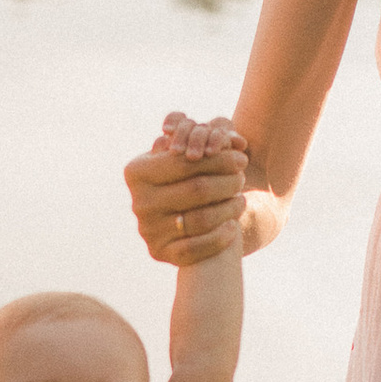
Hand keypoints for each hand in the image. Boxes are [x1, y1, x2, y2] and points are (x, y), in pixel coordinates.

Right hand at [126, 114, 247, 265]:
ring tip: (241, 198)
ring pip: (200, 219)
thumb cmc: (185, 176)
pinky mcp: (159, 252)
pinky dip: (219, 237)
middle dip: (227, 182)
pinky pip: (195, 249)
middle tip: (243, 177)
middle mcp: (138, 201)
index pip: (185, 162)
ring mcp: (147, 229)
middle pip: (197, 190)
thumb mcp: (186, 152)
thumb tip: (222, 128)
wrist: (180, 218)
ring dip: (228, 208)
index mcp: (137, 172)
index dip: (218, 158)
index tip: (241, 156)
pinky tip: (233, 226)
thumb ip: (200, 135)